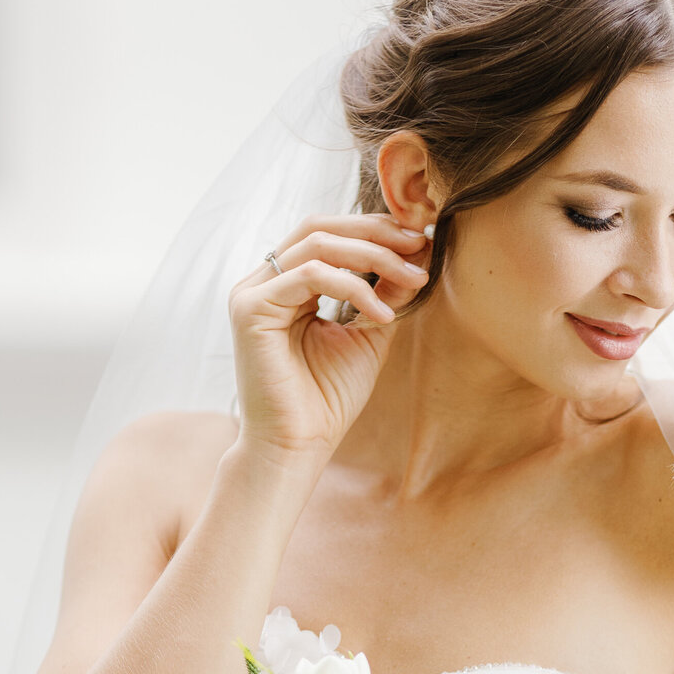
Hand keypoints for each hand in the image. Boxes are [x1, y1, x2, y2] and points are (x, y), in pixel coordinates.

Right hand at [227, 212, 431, 461]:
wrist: (297, 446)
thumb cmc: (327, 399)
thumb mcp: (368, 334)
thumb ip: (385, 292)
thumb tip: (417, 253)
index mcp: (287, 284)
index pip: (329, 236)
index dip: (376, 231)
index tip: (422, 241)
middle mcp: (265, 281)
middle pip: (320, 227)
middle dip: (376, 231)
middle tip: (421, 242)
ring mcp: (253, 291)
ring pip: (316, 244)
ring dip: (373, 255)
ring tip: (412, 276)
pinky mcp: (250, 308)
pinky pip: (309, 275)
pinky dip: (353, 288)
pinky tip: (383, 313)